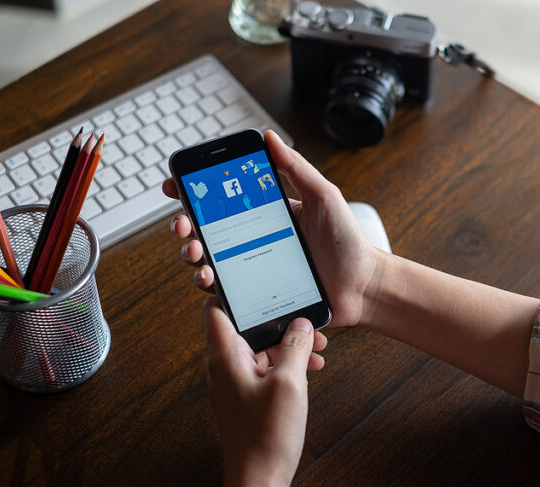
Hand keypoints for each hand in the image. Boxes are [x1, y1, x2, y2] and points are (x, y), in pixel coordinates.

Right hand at [162, 129, 380, 326]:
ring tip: (195, 252)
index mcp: (268, 214)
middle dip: (186, 225)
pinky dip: (208, 285)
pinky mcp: (257, 297)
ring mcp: (255, 269)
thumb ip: (296, 168)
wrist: (363, 287)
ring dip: (191, 255)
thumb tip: (268, 137)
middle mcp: (256, 240)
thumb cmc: (348, 242)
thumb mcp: (323, 197)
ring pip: (210, 261)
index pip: (224, 200)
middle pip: (208, 231)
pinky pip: (226, 292)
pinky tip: (208, 280)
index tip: (176, 186)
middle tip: (183, 225)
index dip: (196, 193)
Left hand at [204, 298, 326, 486]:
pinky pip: (266, 368)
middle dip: (277, 321)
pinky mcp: (248, 396)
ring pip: (260, 348)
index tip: (257, 280)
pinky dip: (286, 364)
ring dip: (287, 344)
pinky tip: (309, 368)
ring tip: (316, 349)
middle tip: (306, 323)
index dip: (233, 291)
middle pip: (246, 326)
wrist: (258, 480)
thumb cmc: (265, 437)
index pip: (216, 308)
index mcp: (224, 357)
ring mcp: (236, 382)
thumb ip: (294, 346)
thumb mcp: (288, 383)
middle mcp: (225, 366)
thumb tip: (301, 323)